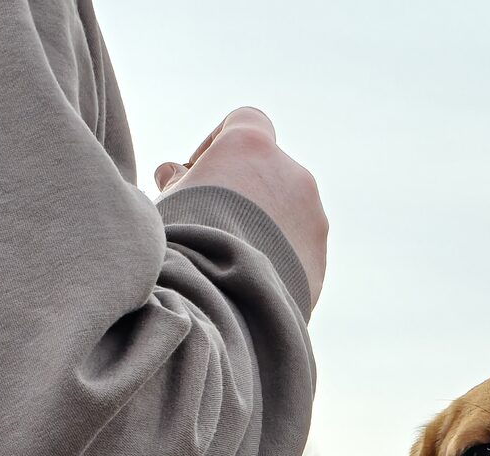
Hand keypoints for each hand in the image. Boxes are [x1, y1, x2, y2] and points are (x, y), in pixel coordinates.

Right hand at [155, 107, 327, 306]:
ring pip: (287, 214)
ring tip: (231, 260)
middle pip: (268, 172)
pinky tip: (249, 283)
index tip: (200, 172)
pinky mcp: (320, 260)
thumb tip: (174, 173)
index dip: (220, 143)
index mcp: (253, 146)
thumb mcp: (169, 201)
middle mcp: (293, 174)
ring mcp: (313, 218)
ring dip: (264, 228)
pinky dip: (278, 260)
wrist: (221, 300)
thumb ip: (178, 181)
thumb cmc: (185, 241)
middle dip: (243, 192)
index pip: (245, 121)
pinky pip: (297, 252)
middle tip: (212, 222)